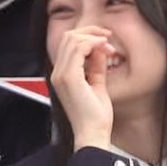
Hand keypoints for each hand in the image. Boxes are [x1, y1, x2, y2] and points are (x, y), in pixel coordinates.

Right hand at [50, 26, 115, 151]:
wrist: (92, 133)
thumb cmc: (95, 117)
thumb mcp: (97, 85)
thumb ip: (96, 66)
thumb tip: (100, 50)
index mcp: (62, 75)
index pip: (68, 44)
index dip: (87, 37)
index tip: (105, 42)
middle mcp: (58, 73)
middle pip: (68, 37)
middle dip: (91, 32)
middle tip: (108, 39)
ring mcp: (61, 74)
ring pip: (72, 39)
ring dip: (93, 37)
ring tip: (108, 46)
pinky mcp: (70, 77)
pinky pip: (79, 48)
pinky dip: (93, 43)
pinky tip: (105, 49)